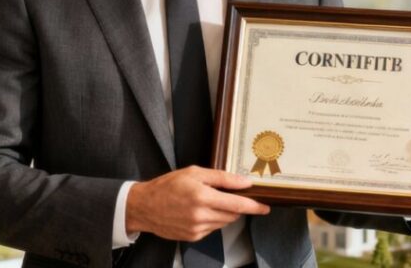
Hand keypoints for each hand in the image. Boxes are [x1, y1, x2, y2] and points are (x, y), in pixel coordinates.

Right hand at [125, 166, 269, 240]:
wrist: (144, 206)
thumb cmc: (167, 186)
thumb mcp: (194, 173)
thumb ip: (222, 178)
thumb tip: (244, 182)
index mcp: (202, 196)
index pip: (237, 204)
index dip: (254, 206)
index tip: (265, 207)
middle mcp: (201, 215)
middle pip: (233, 214)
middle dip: (236, 205)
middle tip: (226, 195)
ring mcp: (197, 229)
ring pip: (224, 222)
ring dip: (224, 213)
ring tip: (208, 201)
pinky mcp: (193, 237)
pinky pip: (212, 229)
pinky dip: (212, 220)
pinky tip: (199, 211)